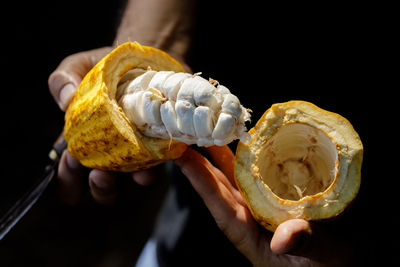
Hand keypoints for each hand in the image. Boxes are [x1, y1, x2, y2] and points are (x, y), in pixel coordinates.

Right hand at [48, 47, 161, 204]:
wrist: (145, 58)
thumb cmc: (107, 66)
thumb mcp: (79, 67)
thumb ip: (63, 80)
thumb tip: (65, 101)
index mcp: (88, 137)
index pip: (72, 167)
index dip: (67, 179)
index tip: (69, 177)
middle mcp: (113, 148)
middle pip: (104, 181)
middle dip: (100, 186)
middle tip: (99, 176)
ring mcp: (139, 147)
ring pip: (133, 176)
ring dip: (130, 180)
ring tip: (133, 173)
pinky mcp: (160, 140)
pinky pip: (160, 160)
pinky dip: (155, 166)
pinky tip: (150, 166)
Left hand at [174, 147, 353, 266]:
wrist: (355, 259)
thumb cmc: (338, 266)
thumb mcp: (325, 258)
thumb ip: (306, 244)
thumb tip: (284, 238)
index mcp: (254, 238)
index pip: (221, 208)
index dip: (201, 183)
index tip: (183, 160)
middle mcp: (255, 220)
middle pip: (223, 190)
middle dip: (203, 166)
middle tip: (186, 140)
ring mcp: (266, 209)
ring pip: (238, 181)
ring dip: (223, 159)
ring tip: (208, 136)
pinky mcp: (280, 200)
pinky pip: (259, 178)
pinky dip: (251, 161)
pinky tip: (245, 146)